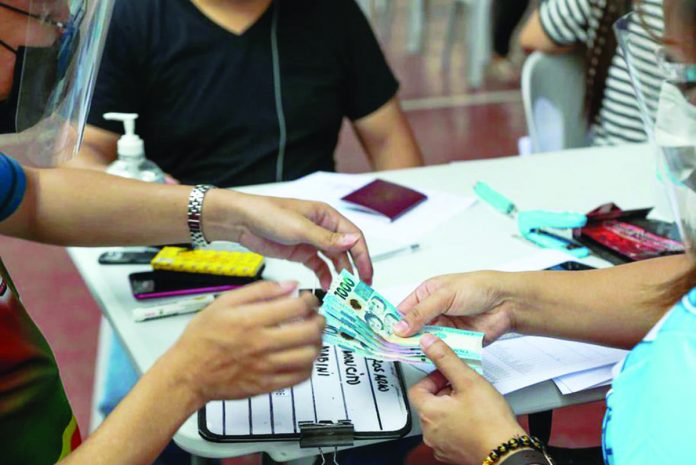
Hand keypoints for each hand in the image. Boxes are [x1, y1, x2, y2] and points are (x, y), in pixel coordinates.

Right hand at [165, 281, 324, 403]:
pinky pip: (300, 377)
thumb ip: (258, 291)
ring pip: (309, 355)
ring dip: (317, 343)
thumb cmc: (202, 339)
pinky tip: (303, 357)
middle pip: (309, 331)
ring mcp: (266, 367)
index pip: (296, 307)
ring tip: (312, 337)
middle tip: (317, 317)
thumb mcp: (224, 303)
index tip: (309, 299)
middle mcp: (262, 344)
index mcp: (251, 320)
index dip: (310, 300)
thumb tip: (288, 285)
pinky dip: (309, 366)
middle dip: (320, 320)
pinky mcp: (267, 385)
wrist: (188, 373)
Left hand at [207, 191, 372, 288]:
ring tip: (343, 291)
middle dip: (354, 269)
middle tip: (359, 288)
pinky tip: (326, 287)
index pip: (354, 236)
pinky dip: (324, 277)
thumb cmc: (268, 214)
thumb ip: (327, 238)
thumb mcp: (300, 228)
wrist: (242, 221)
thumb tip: (352, 242)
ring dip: (340, 275)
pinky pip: (319, 266)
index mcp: (327, 216)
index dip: (363, 256)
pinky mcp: (301, 253)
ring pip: (334, 260)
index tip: (366, 274)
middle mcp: (323, 228)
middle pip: (346, 251)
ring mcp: (312, 242)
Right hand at [394, 272, 513, 343]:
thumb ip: (421, 312)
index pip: (402, 310)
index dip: (392, 322)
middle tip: (394, 348)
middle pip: (412, 329)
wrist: (506, 302)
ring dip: (422, 347)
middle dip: (405, 338)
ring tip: (413, 352)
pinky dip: (437, 353)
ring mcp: (444, 327)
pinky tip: (433, 355)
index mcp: (426, 294)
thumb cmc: (479, 287)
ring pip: (426, 342)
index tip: (383, 334)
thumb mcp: (444, 295)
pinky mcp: (456, 341)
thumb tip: (400, 325)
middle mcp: (433, 312)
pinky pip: (442, 350)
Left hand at [409, 334, 525, 464]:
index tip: (448, 375)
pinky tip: (475, 420)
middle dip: (445, 391)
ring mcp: (440, 445)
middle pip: (429, 403)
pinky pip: (449, 433)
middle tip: (464, 387)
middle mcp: (430, 432)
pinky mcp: (452, 454)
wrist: (508, 453)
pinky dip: (458, 424)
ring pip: (440, 418)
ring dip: (452, 408)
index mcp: (429, 413)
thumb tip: (428, 343)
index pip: (417, 387)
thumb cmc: (491, 422)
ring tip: (473, 403)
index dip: (433, 377)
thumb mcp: (468, 380)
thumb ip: (446, 359)